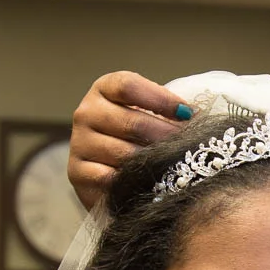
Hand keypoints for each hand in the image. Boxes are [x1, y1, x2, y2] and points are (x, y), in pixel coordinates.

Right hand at [69, 71, 191, 208]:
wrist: (107, 172)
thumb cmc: (136, 137)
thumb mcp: (146, 113)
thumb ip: (164, 109)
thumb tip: (193, 115)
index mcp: (103, 89)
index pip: (128, 86)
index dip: (161, 99)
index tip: (187, 114)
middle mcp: (86, 112)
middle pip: (131, 122)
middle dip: (166, 136)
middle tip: (189, 146)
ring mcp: (79, 142)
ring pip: (124, 153)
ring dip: (153, 161)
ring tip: (175, 165)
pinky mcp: (77, 172)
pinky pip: (110, 178)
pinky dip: (133, 181)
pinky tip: (150, 183)